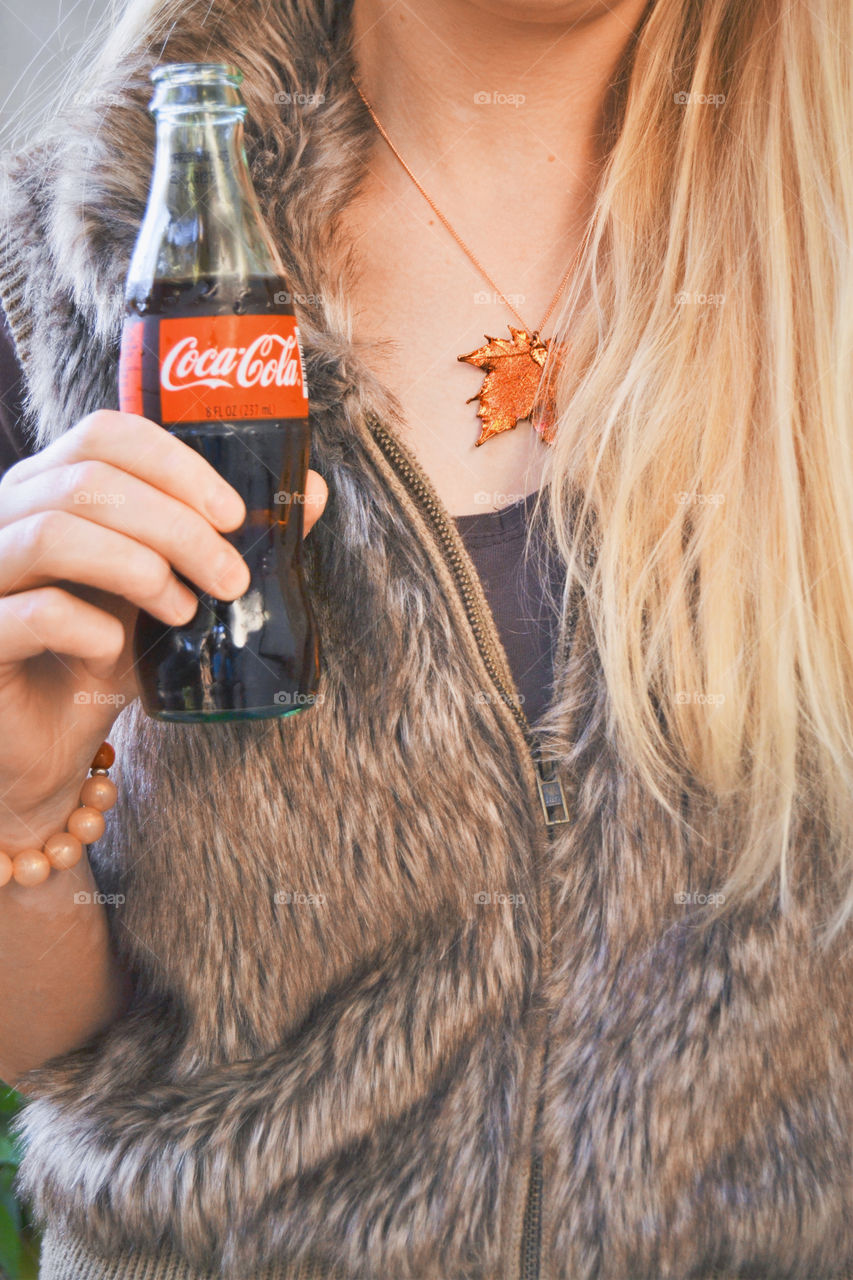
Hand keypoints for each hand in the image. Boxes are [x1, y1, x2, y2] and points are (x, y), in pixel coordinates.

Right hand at [0, 410, 327, 846]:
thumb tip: (309, 492)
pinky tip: (116, 650)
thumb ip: (228, 542)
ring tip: (186, 611)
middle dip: (178, 527)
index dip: (176, 466)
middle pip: (89, 481)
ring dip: (140, 568)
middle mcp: (7, 516)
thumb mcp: (172, 594)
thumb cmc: (104, 659)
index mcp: (51, 489)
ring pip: (54, 533)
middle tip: (232, 578)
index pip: (106, 435)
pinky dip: (89, 627)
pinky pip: (32, 611)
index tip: (234, 515)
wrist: (47, 748)